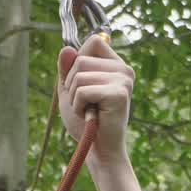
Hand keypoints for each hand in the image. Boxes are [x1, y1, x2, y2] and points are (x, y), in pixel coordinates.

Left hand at [58, 35, 133, 164]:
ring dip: (74, 97)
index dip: (78, 60)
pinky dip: (78, 105)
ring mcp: (123, 80)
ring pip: (79, 75)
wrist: (99, 149)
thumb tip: (66, 49)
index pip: (94, 41)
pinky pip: (83, 90)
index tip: (81, 83)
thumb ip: (67, 69)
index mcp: (115, 65)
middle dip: (71, 84)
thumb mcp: (70, 90)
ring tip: (87, 110)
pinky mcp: (119, 94)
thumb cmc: (86, 121)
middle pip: (81, 59)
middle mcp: (123, 69)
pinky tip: (90, 116)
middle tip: (84, 103)